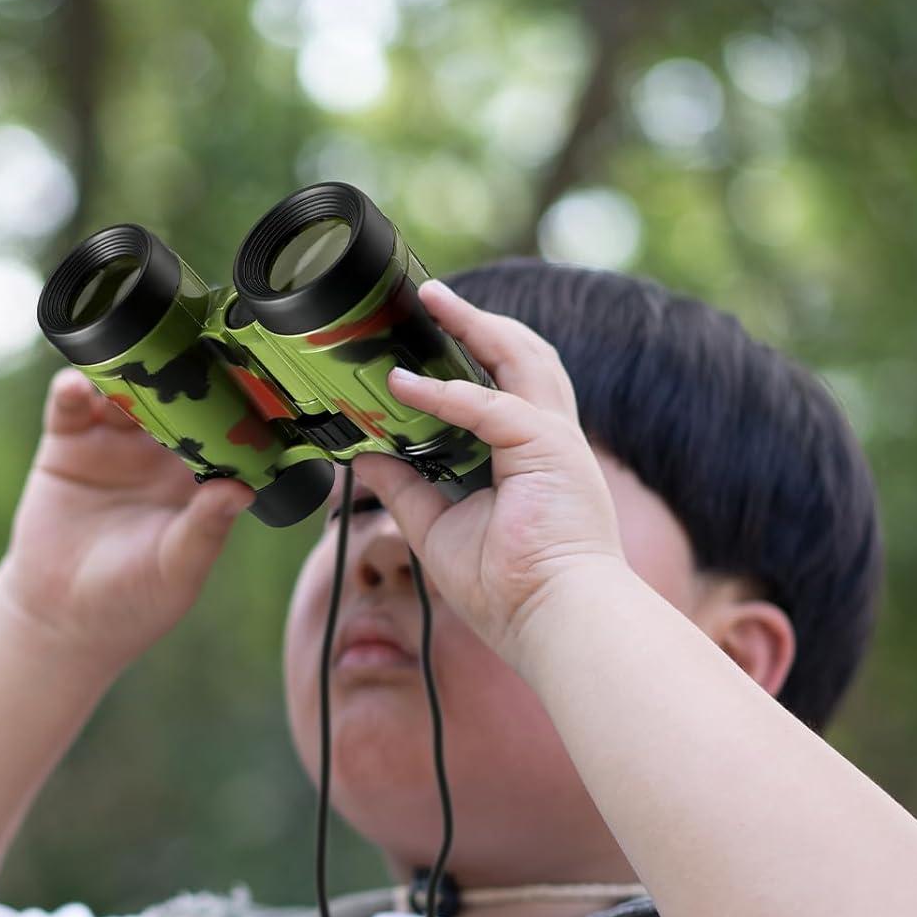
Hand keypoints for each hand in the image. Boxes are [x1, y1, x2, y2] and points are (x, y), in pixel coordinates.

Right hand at [0, 368, 254, 667]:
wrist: (63, 617)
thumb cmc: (135, 599)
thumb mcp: (177, 568)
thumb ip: (206, 528)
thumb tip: (243, 490)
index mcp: (197, 479)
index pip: (219, 432)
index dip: (227, 409)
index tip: (236, 385)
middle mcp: (159, 453)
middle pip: (172, 399)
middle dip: (178, 376)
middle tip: (183, 355)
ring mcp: (114, 443)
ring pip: (124, 391)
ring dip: (127, 373)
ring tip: (129, 364)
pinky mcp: (69, 443)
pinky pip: (72, 406)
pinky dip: (74, 389)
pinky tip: (79, 386)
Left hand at [353, 279, 628, 667]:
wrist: (551, 619)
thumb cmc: (508, 588)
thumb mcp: (436, 527)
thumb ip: (402, 487)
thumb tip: (360, 456)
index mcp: (529, 455)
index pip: (504, 386)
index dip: (469, 354)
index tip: (425, 338)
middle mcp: (549, 437)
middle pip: (520, 355)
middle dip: (476, 322)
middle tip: (429, 297)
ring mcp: (555, 438)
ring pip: (520, 356)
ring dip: (474, 326)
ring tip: (432, 302)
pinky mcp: (548, 448)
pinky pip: (490, 407)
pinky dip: (446, 393)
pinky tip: (405, 385)